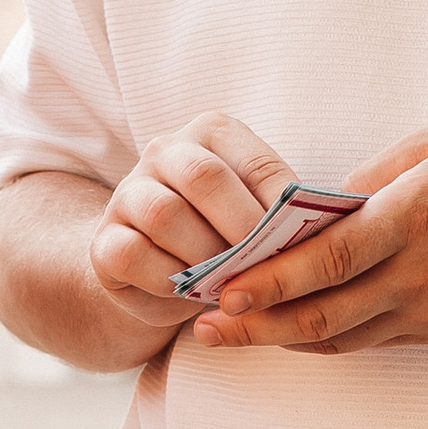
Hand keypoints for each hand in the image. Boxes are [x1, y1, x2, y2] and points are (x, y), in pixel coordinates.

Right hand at [90, 115, 296, 325]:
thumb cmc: (219, 238)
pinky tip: (187, 295)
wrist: (153, 272)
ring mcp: (128, 193)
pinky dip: (167, 280)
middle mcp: (164, 151)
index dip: (284, 206)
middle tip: (266, 265)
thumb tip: (323, 232)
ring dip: (205, 256)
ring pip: (166, 214)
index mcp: (211, 134)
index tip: (307, 243)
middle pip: (205, 177)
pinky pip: (133, 255)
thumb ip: (279, 215)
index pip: (256, 162)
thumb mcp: (252, 218)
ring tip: (230, 284)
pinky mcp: (104, 241)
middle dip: (243, 227)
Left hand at [186, 132, 427, 354]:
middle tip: (205, 327)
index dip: (272, 277)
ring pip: (341, 336)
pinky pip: (369, 341)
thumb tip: (311, 205)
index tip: (224, 285)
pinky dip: (323, 340)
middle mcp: (420, 271)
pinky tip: (286, 333)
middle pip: (323, 311)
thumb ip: (370, 177)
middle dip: (256, 323)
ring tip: (229, 336)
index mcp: (416, 215)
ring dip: (281, 340)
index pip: (330, 257)